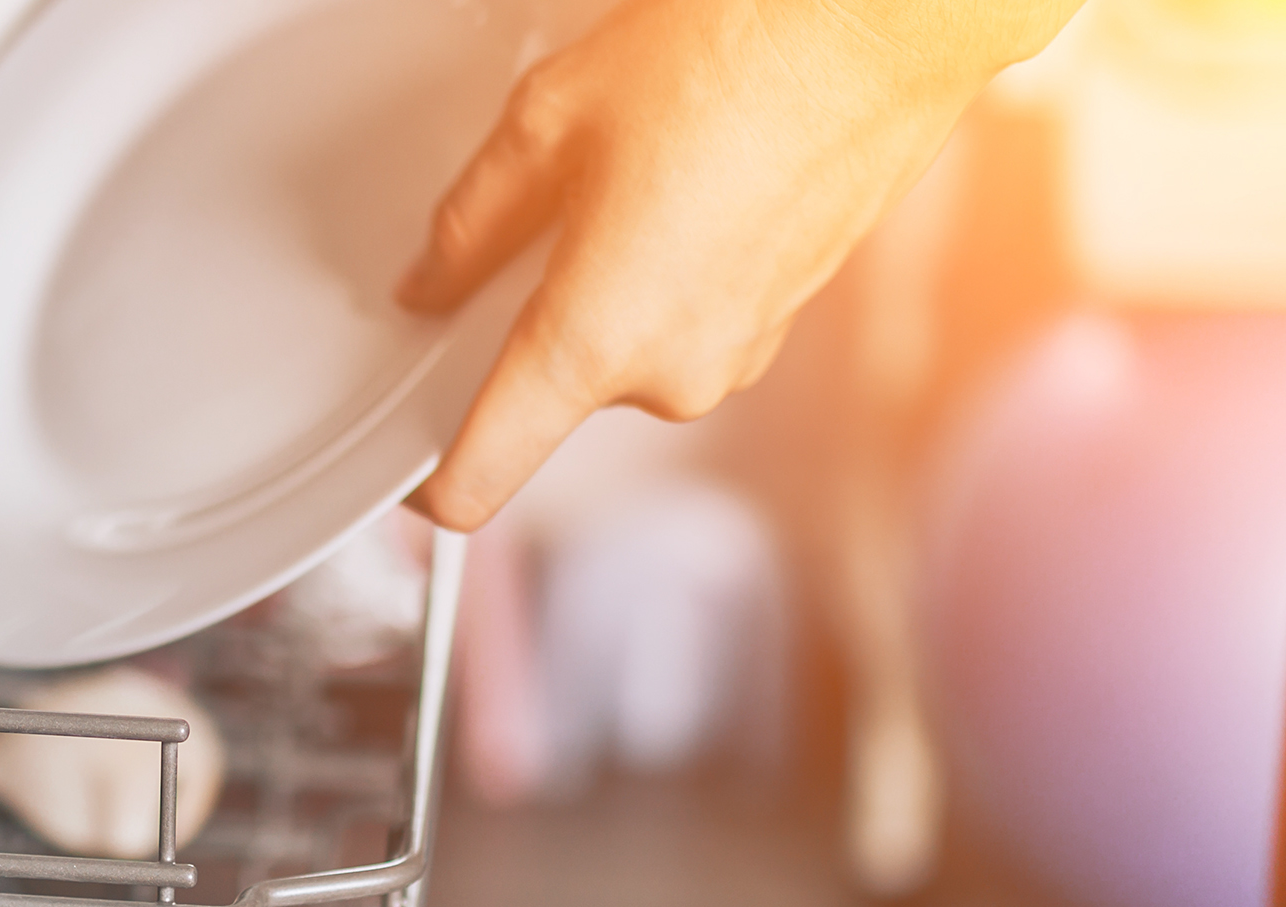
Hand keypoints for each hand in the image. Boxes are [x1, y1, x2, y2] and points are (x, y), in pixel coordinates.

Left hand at [397, 0, 1080, 530]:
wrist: (877, 26)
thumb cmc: (734, 58)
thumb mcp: (545, 125)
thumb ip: (468, 227)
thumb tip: (433, 280)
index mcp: (594, 344)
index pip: (480, 477)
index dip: (430, 479)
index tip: (410, 465)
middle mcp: (670, 377)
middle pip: (550, 392)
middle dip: (529, 321)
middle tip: (538, 225)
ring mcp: (733, 357)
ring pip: (619, 351)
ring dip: (601, 288)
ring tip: (626, 183)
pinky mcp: (777, 326)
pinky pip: (680, 322)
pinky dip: (660, 274)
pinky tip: (677, 188)